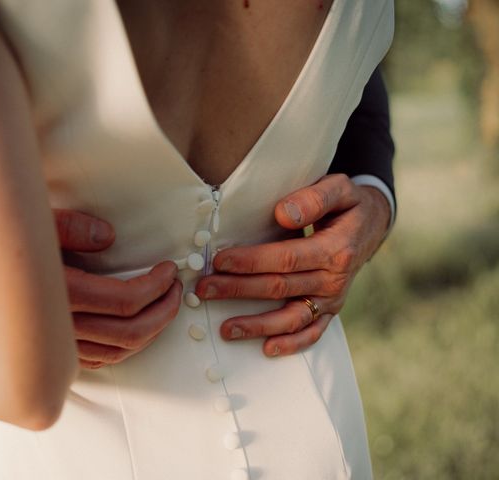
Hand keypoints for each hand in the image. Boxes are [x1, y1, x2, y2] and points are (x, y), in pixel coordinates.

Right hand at [0, 209, 181, 368]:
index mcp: (58, 294)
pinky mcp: (55, 354)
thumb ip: (72, 228)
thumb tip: (111, 238)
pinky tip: (138, 328)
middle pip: (130, 333)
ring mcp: (57, 346)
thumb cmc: (1, 246)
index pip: (124, 301)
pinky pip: (100, 361)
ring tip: (166, 306)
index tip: (169, 270)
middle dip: (163, 312)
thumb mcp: (33, 224)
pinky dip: (127, 348)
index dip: (155, 287)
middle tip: (177, 290)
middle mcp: (59, 327)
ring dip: (152, 330)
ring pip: (119, 351)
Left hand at [195, 174, 389, 356]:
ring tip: (225, 329)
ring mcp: (332, 298)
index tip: (219, 261)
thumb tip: (283, 213)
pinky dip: (291, 343)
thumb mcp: (339, 189)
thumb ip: (314, 198)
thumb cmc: (347, 204)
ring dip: (257, 325)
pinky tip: (266, 348)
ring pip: (292, 317)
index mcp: (335, 249)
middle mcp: (334, 278)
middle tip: (204, 290)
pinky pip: (312, 332)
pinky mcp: (330, 310)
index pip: (286, 258)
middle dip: (238, 290)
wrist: (371, 224)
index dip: (251, 261)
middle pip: (280, 287)